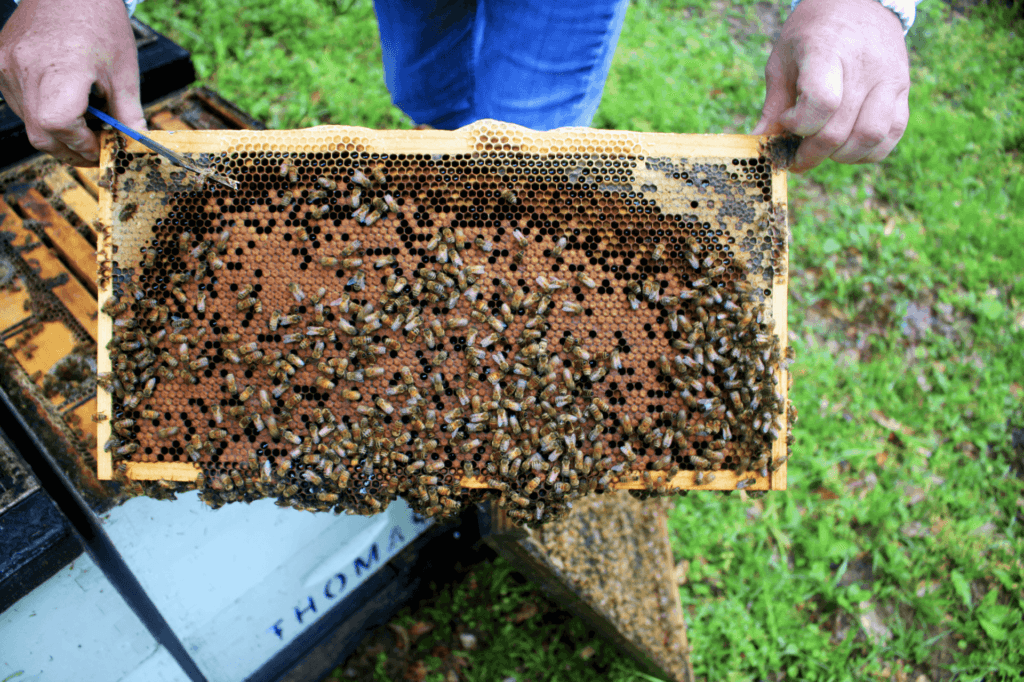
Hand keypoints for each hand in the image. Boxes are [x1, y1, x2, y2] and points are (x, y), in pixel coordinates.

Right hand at [0, 0, 144, 165]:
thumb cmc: (98, 21)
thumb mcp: (123, 71)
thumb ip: (128, 113)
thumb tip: (136, 143)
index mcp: (60, 69)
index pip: (60, 125)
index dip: (83, 145)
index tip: (103, 149)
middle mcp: (25, 69)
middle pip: (41, 134)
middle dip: (71, 150)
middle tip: (96, 150)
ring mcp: (7, 66)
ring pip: (28, 122)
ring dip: (56, 134)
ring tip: (84, 125)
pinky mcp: (0, 63)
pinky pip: (19, 103)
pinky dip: (41, 113)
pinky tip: (64, 104)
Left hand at [752, 0, 909, 172]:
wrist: (858, 3)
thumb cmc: (812, 34)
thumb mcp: (783, 60)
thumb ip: (774, 104)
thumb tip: (759, 141)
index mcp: (828, 52)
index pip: (821, 103)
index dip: (799, 125)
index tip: (787, 122)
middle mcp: (864, 66)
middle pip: (839, 130)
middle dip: (811, 153)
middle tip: (797, 155)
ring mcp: (889, 78)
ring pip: (869, 138)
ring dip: (841, 156)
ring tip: (824, 149)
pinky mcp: (903, 89)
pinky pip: (891, 134)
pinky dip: (867, 151)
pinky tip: (847, 147)